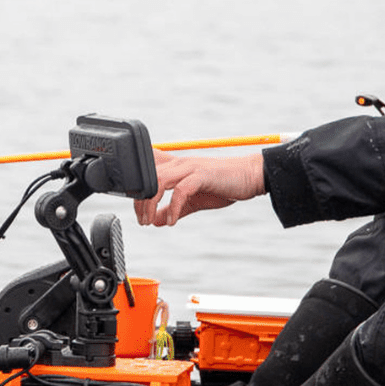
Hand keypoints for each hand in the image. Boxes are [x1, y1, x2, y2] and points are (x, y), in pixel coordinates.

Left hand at [134, 149, 265, 226]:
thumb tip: (157, 221)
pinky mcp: (201, 175)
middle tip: (142, 221)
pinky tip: (172, 222)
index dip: (134, 184)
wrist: (250, 176)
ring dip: (150, 204)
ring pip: (157, 182)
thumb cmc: (224, 185)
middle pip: (146, 178)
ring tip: (150, 222)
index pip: (145, 167)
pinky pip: (180, 191)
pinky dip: (173, 208)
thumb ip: (174, 209)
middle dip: (139, 202)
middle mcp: (179, 163)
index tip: (134, 206)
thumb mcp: (194, 200)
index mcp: (175, 166)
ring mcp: (190, 167)